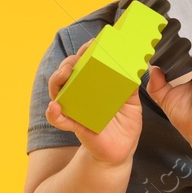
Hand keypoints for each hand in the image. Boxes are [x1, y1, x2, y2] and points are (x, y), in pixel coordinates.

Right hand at [45, 38, 142, 167]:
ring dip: (57, 79)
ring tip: (64, 75)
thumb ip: (132, 86)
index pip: (86, 61)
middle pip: (68, 71)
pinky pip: (59, 119)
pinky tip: (55, 108)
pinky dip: (54, 113)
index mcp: (95, 83)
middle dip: (70, 61)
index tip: (93, 43)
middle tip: (78, 58)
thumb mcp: (132, 102)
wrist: (121, 150)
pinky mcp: (74, 125)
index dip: (86, 50)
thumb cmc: (124, 124)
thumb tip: (137, 66)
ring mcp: (75, 107)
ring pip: (58, 89)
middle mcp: (81, 92)